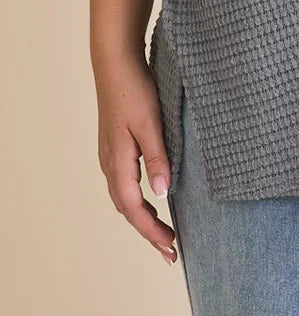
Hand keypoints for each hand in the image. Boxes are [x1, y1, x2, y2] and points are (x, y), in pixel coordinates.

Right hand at [96, 53, 177, 264]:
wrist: (115, 64)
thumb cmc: (135, 90)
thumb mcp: (151, 124)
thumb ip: (158, 158)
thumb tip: (164, 194)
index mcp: (118, 162)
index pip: (135, 209)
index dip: (152, 231)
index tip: (171, 249)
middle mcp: (110, 164)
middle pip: (128, 210)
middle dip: (149, 232)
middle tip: (171, 251)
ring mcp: (110, 156)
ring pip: (125, 199)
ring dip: (144, 218)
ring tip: (165, 233)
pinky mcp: (116, 148)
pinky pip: (125, 185)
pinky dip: (139, 201)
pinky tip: (153, 199)